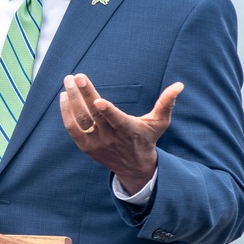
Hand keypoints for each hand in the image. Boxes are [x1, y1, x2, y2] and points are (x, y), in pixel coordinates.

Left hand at [59, 73, 183, 194]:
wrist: (132, 166)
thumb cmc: (146, 138)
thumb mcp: (159, 123)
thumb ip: (166, 104)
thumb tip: (179, 85)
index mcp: (127, 130)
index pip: (115, 120)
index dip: (107, 111)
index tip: (97, 100)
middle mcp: (110, 138)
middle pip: (93, 115)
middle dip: (83, 95)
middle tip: (76, 77)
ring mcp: (95, 143)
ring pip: (80, 120)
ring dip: (72, 100)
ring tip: (68, 82)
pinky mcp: (85, 146)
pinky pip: (72, 128)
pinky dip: (66, 112)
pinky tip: (64, 96)